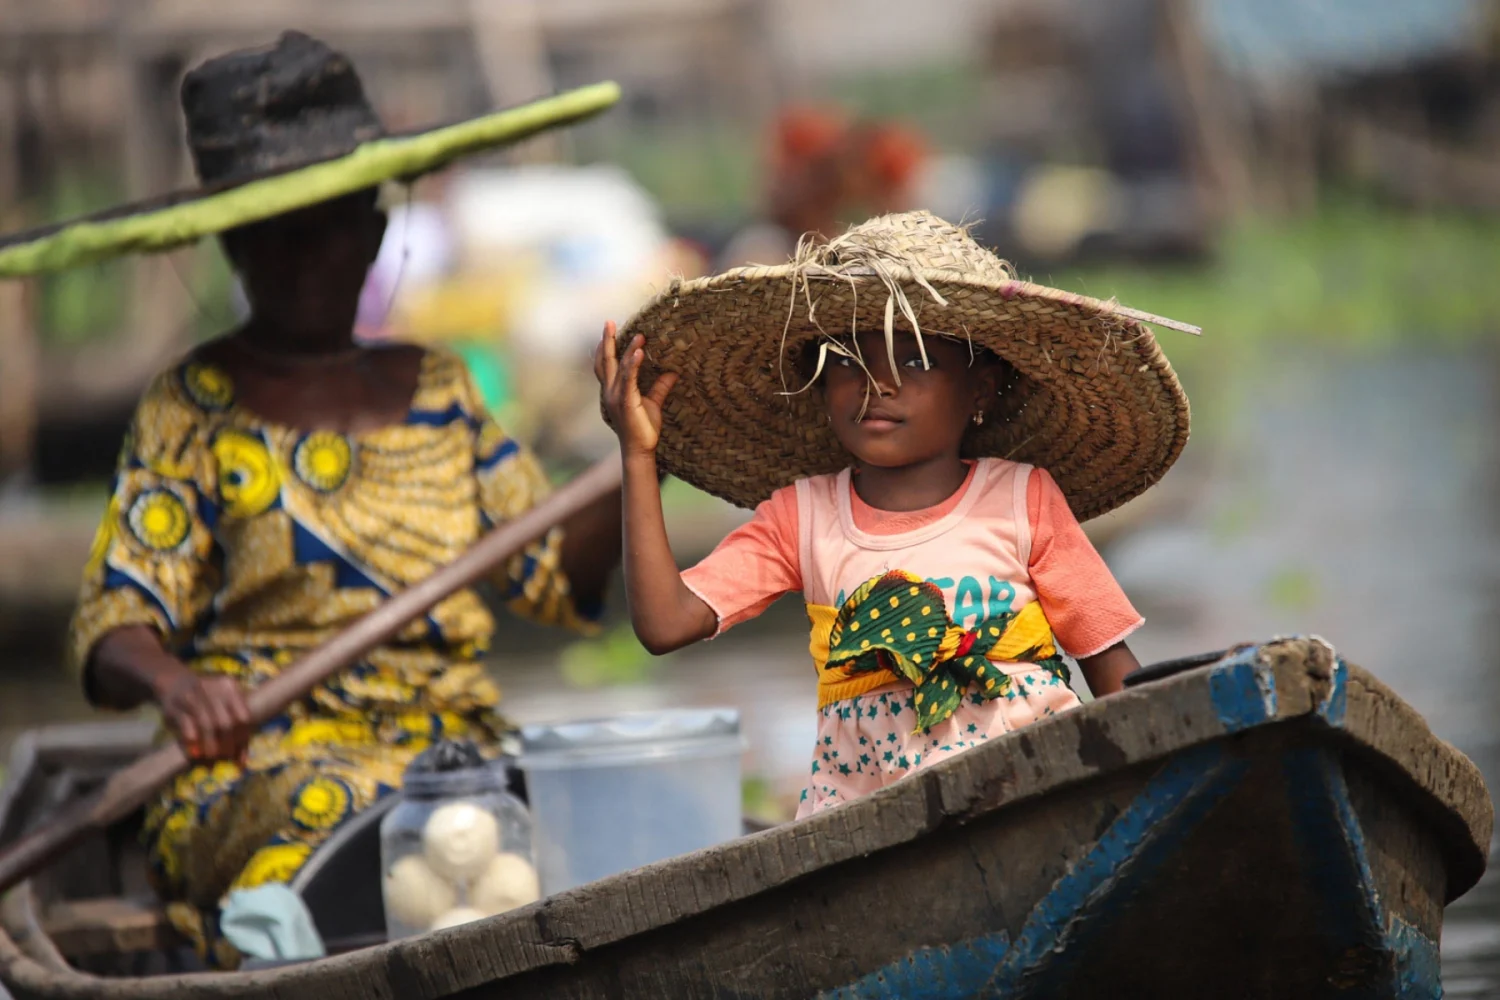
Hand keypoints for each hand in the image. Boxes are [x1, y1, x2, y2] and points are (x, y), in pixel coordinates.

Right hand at [153, 667, 252, 762]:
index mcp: (230, 687)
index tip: (238, 751)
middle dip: (227, 744)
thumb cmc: (206, 698)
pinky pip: (186, 726)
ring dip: (210, 745)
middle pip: (226, 723)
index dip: (242, 738)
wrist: (175, 682)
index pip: (243, 717)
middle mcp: (212, 688)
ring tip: (211, 757)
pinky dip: (193, 741)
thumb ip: (235, 729)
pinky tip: (195, 752)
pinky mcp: (174, 706)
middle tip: (224, 756)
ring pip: (207, 725)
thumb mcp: (224, 705)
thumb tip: (242, 761)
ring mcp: (192, 696)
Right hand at [594, 321, 677, 457]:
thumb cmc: (644, 429)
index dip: (605, 348)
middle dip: (606, 341)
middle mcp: (609, 392)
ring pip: (619, 366)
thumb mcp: (654, 403)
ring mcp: (615, 396)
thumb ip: (660, 387)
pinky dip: (633, 364)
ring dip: (627, 349)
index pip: (605, 365)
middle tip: (609, 322)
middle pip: (605, 361)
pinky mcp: (625, 401)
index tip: (608, 331)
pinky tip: (639, 352)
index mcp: (613, 391)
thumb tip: (673, 372)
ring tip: (638, 335)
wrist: (640, 450)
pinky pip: (628, 378)